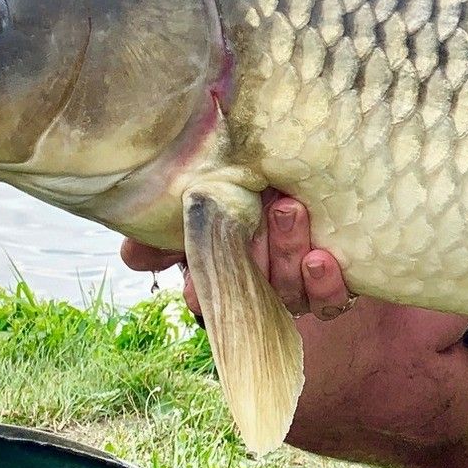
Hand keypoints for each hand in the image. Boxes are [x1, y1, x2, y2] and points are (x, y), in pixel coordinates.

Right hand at [116, 192, 356, 321]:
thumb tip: (133, 257)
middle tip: (268, 208)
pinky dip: (324, 285)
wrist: (322, 166)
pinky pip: (329, 301)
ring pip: (290, 292)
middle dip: (256, 254)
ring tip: (292, 212)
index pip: (205, 294)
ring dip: (288, 255)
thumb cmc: (255, 180)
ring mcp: (296, 286)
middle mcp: (259, 282)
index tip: (196, 282)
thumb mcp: (212, 188)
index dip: (199, 292)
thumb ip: (174, 219)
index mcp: (224, 264)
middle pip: (252, 289)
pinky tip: (322, 259)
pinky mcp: (333, 285)